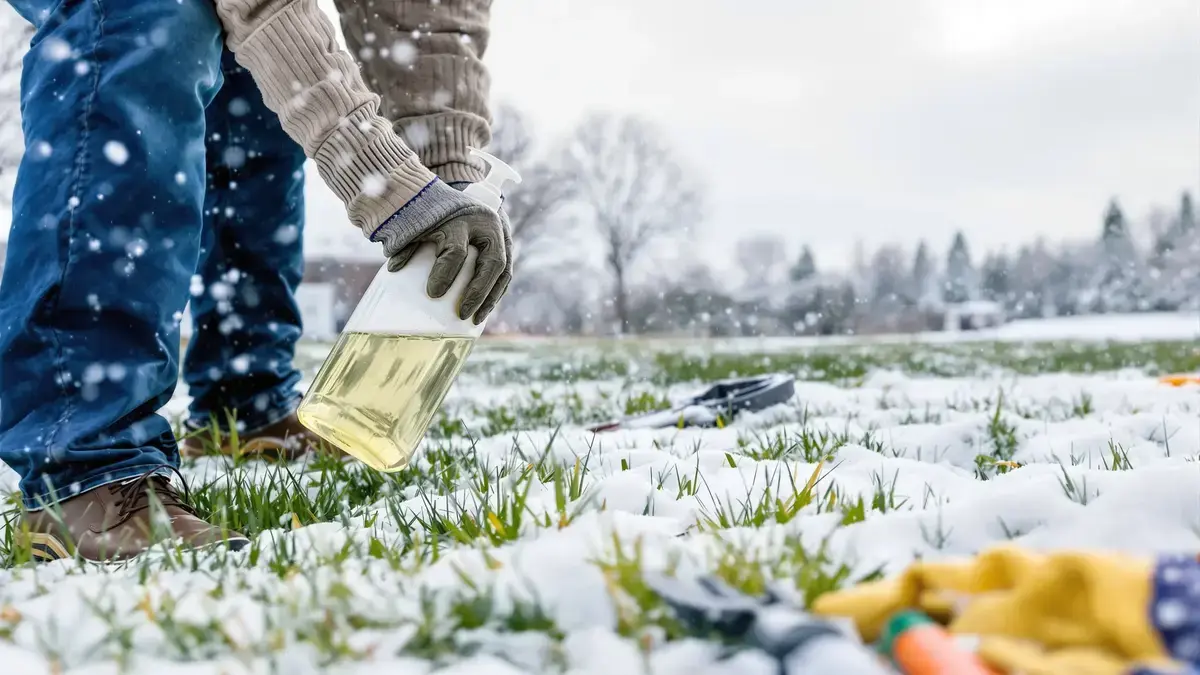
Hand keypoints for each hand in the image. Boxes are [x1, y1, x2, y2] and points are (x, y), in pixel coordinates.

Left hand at [378, 182, 513, 323]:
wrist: (462, 191)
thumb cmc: (435, 210)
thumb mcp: (420, 221)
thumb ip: (407, 241)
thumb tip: (394, 269)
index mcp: (461, 219)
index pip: (457, 251)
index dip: (445, 274)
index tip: (433, 294)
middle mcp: (486, 225)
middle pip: (490, 263)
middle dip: (478, 293)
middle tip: (462, 314)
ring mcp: (502, 234)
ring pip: (503, 271)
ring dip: (491, 298)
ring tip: (476, 318)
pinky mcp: (508, 244)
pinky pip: (506, 273)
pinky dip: (497, 293)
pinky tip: (485, 309)